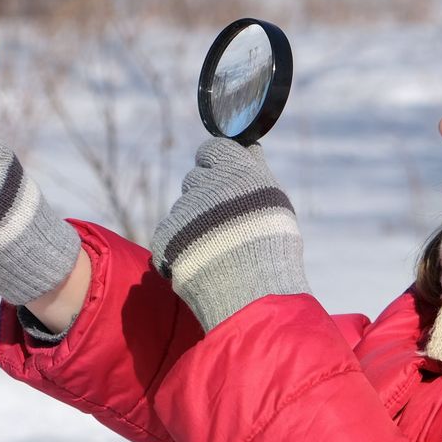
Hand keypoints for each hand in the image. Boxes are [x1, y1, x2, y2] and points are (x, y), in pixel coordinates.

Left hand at [151, 138, 309, 331]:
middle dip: (206, 196)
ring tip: (217, 249)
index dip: (217, 164)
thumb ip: (256, 170)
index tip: (223, 180)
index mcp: (235, 169)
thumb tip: (249, 148)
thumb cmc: (272, 246)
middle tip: (224, 223)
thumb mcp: (275, 200)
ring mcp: (183, 210)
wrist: (254, 293)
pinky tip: (200, 261)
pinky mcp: (166, 236)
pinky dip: (180, 246)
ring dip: (194, 224)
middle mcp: (206, 184)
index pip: (212, 149)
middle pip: (195, 179)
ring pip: (183, 209)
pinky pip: (169, 234)